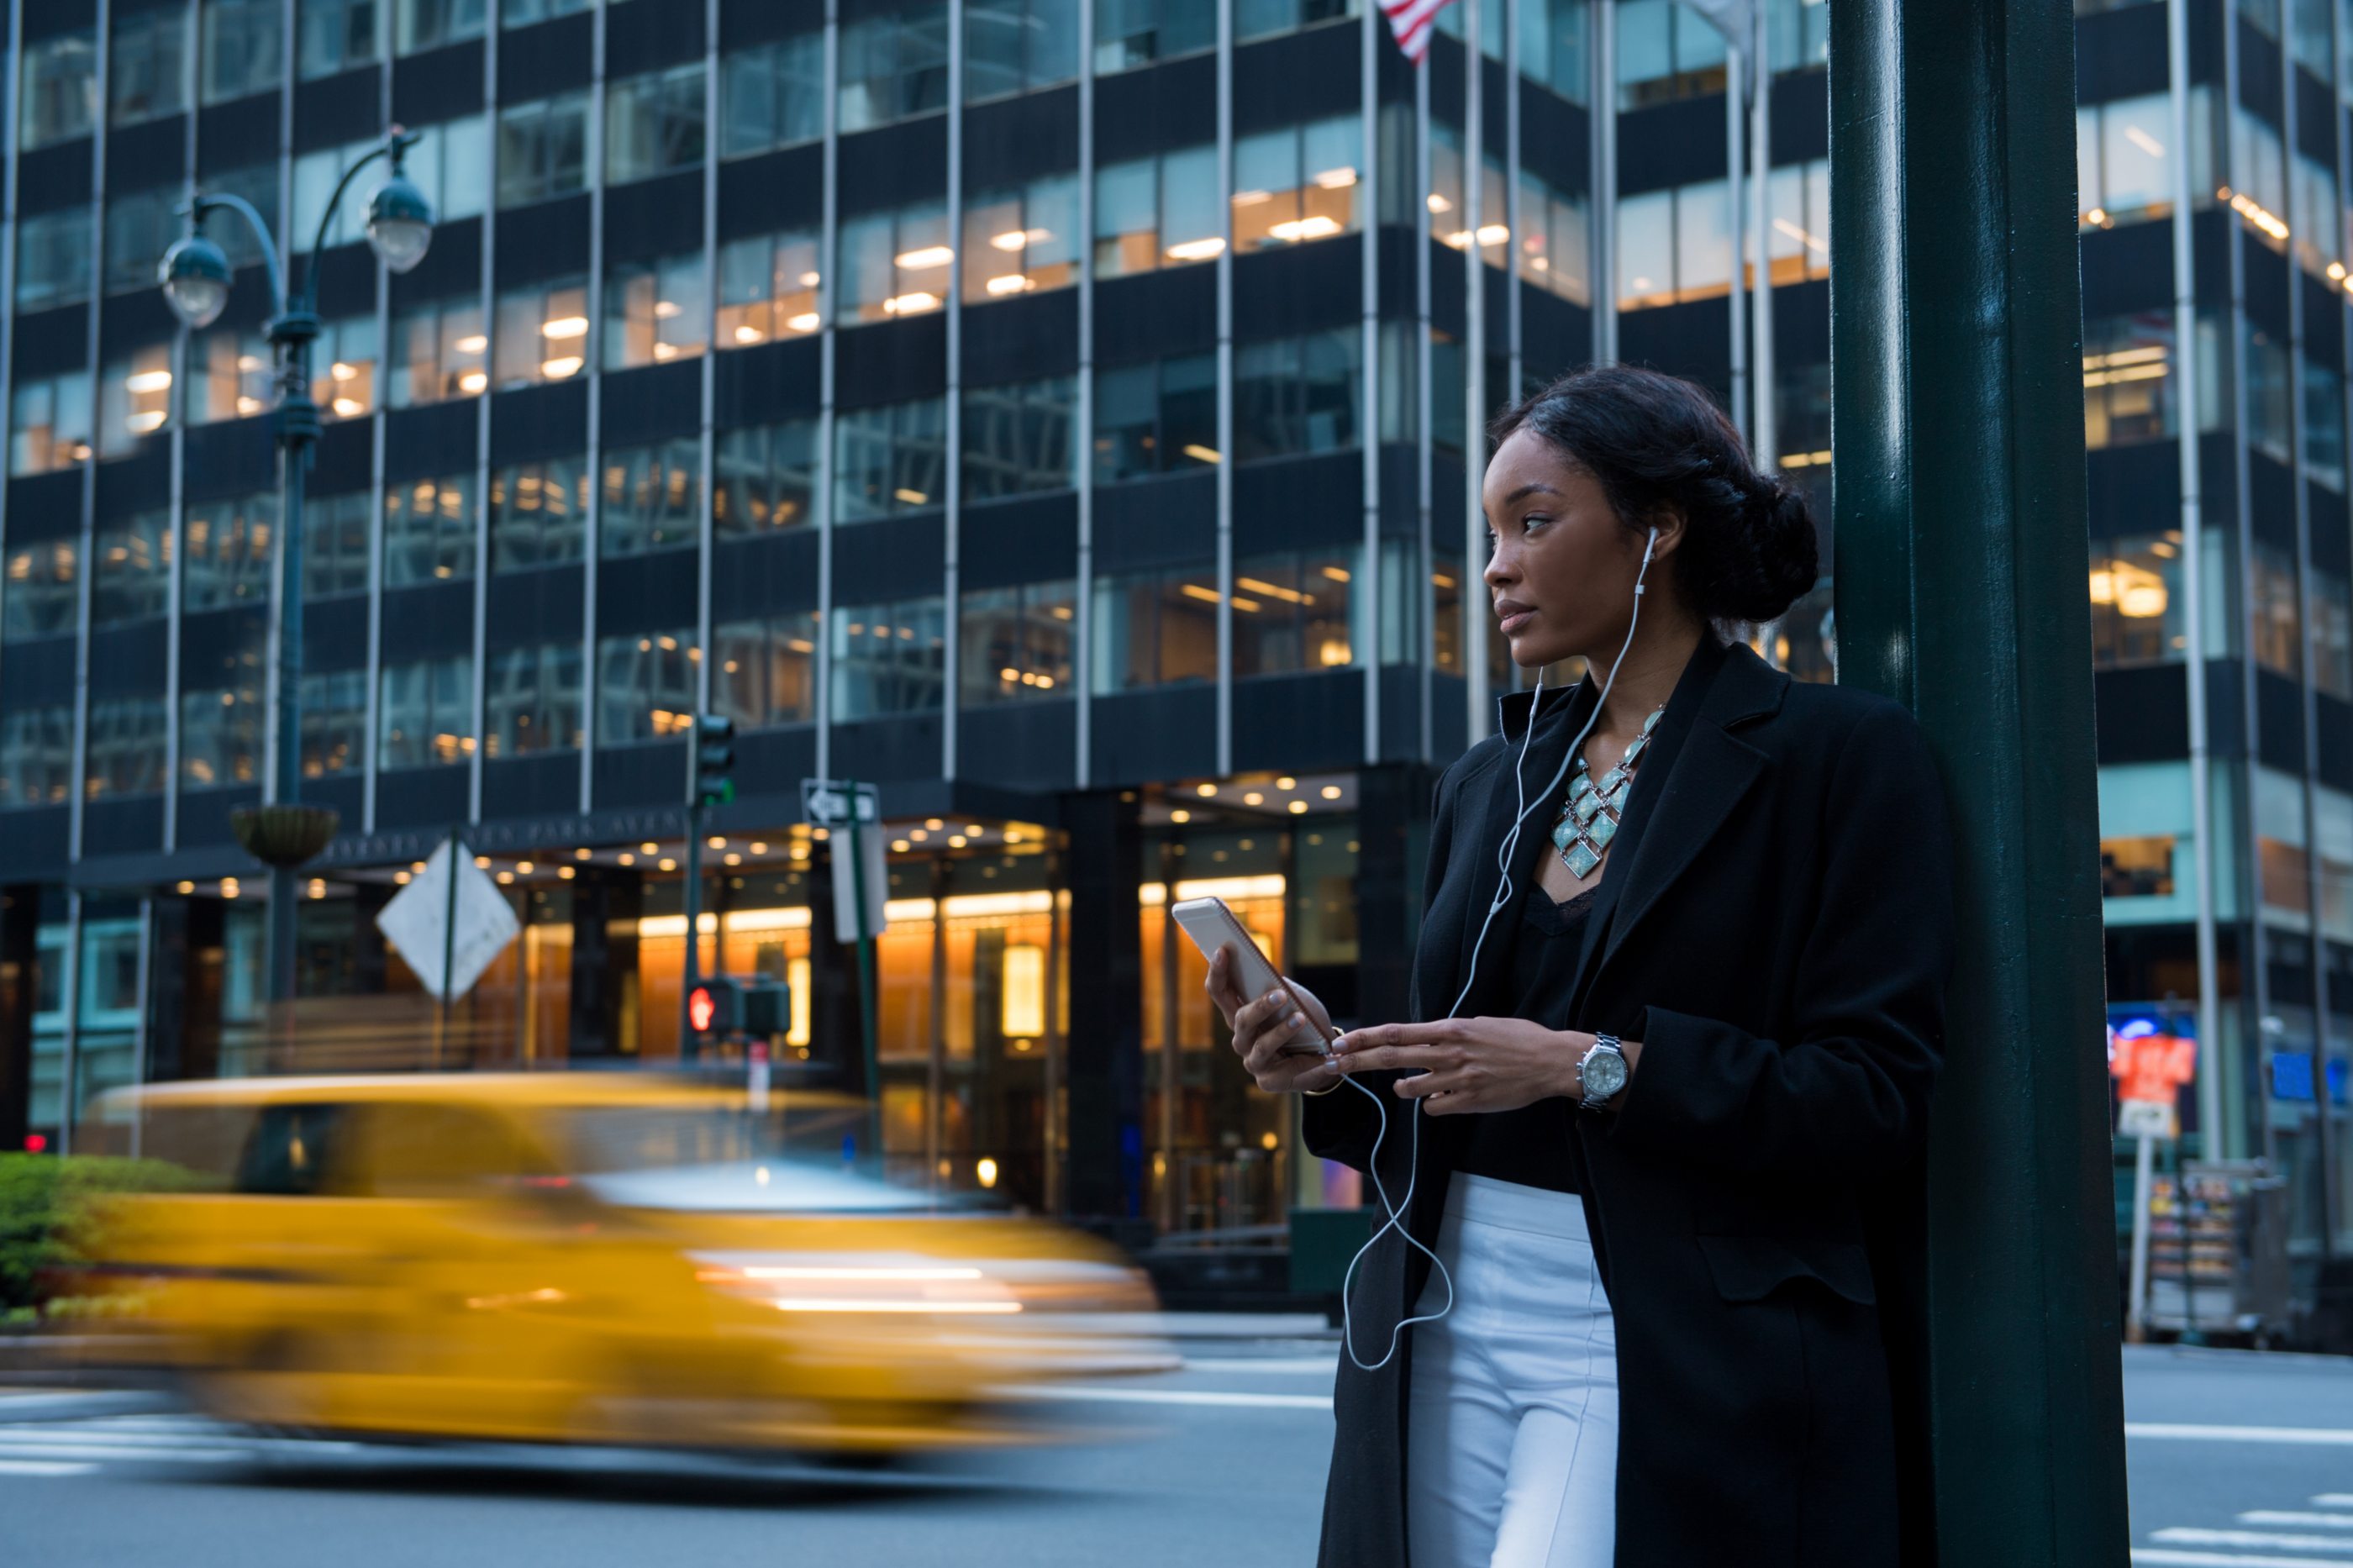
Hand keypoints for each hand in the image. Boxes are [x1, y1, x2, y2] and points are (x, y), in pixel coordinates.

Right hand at [1206, 947, 1341, 1094]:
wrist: (1322, 1055)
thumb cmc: (1302, 1020)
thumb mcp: (1293, 998)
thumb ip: (1279, 986)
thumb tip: (1269, 971)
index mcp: (1240, 1013)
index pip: (1220, 991)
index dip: (1218, 972)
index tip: (1223, 950)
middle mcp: (1241, 1037)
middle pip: (1241, 1019)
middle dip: (1260, 1006)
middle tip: (1280, 995)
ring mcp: (1253, 1061)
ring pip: (1262, 1045)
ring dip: (1282, 1031)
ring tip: (1300, 1019)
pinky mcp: (1269, 1081)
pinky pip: (1287, 1071)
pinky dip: (1307, 1062)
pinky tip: (1323, 1055)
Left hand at [1331, 1018, 1591, 1115]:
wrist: (1551, 1062)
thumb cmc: (1519, 1039)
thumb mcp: (1479, 1024)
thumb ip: (1448, 1034)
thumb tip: (1424, 1041)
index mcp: (1450, 1029)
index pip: (1396, 1033)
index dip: (1364, 1038)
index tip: (1341, 1041)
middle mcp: (1448, 1053)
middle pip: (1390, 1058)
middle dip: (1357, 1061)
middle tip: (1334, 1065)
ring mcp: (1457, 1079)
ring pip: (1408, 1088)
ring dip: (1402, 1087)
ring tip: (1405, 1084)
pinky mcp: (1468, 1102)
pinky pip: (1434, 1108)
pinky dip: (1432, 1104)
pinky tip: (1443, 1098)